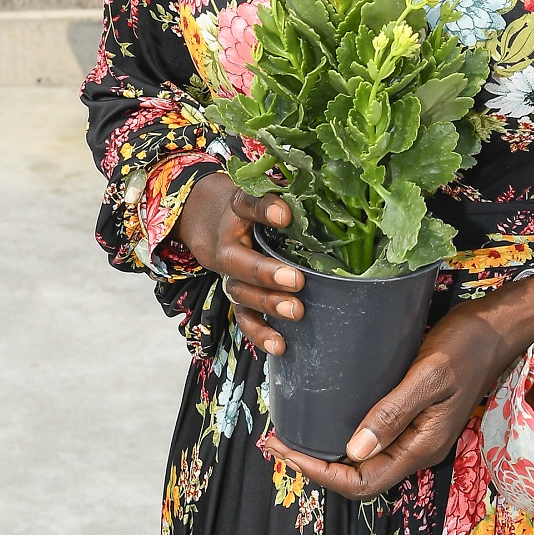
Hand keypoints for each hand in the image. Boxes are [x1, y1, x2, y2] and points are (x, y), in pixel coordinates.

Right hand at [174, 172, 302, 355]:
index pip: (247, 205)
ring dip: (267, 305)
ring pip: (242, 293)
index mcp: (236, 212)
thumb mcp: (259, 191)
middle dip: (267, 274)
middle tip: (296, 280)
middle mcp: (228, 246)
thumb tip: (326, 188)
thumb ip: (283, 192)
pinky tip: (280, 346)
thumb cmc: (247, 207)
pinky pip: (244, 319)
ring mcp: (230, 275)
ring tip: (295, 311)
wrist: (207, 220)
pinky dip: (260, 334)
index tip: (285, 214)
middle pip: (240, 262)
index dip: (265, 210)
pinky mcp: (236, 298)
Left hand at [266, 273, 533, 498]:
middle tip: (278, 443)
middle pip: (361, 479)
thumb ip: (394, 412)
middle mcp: (417, 449)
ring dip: (328, 455)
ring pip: (365, 462)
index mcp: (422, 447)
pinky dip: (344, 437)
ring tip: (294, 434)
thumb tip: (353, 451)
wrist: (494, 330)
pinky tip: (325, 417)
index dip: (321, 474)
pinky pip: (373, 440)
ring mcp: (416, 436)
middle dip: (317, 467)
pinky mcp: (413, 418)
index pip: (363, 482)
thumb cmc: (465, 346)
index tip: (287, 450)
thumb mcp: (429, 375)